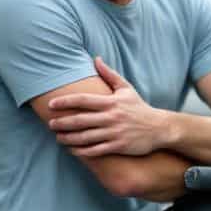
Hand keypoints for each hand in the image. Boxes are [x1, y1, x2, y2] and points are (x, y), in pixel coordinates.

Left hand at [47, 57, 172, 156]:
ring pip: (85, 137)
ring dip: (68, 138)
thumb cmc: (139, 108)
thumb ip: (109, 75)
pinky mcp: (118, 146)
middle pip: (80, 120)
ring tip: (58, 137)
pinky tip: (72, 149)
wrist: (159, 128)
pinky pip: (95, 150)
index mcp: (111, 102)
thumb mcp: (126, 89)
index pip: (83, 101)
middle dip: (62, 123)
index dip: (65, 102)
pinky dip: (81, 151)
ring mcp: (114, 133)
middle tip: (50, 124)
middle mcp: (111, 118)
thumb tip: (95, 59)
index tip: (51, 104)